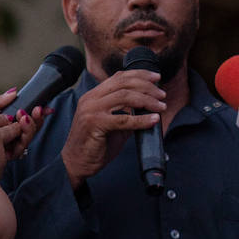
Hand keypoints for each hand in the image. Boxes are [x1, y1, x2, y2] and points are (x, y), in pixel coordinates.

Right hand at [59, 69, 163, 188]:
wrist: (76, 164)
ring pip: (125, 96)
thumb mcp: (113, 125)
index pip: (118, 77)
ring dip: (147, 100)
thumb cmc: (94, 146)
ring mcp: (91, 110)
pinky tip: (154, 120)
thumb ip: (127, 114)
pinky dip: (141, 119)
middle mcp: (91, 99)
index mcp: (93, 96)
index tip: (156, 78)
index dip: (139, 74)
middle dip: (147, 86)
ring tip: (161, 106)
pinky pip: (123, 119)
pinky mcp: (95, 123)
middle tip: (162, 95)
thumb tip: (150, 109)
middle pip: (123, 83)